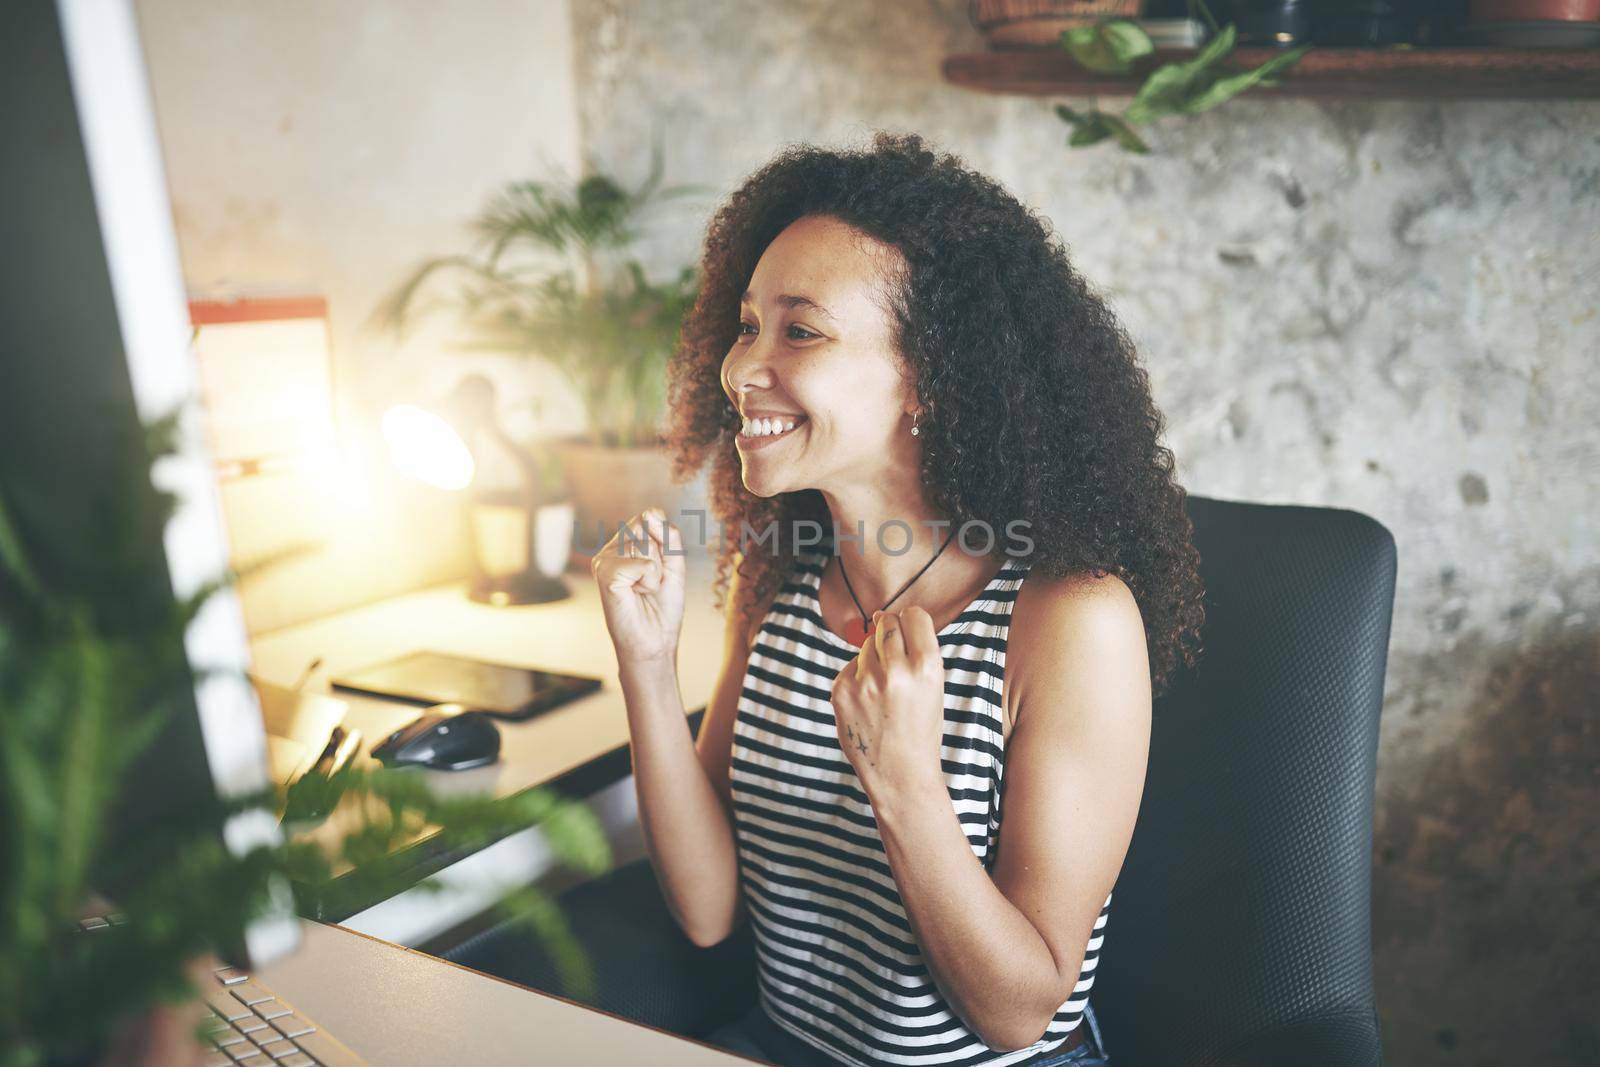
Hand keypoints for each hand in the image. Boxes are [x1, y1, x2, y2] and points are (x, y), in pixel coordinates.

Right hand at [592, 507, 685, 667]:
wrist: (654, 641)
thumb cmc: (662, 607)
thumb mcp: (674, 565)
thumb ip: (668, 536)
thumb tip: (650, 512)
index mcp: (625, 543)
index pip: (651, 517)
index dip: (665, 542)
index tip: (659, 569)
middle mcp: (611, 549)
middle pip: (647, 527)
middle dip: (661, 557)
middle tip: (650, 582)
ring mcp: (605, 560)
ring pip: (645, 545)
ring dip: (656, 572)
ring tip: (644, 590)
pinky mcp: (605, 574)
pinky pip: (643, 564)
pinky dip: (650, 581)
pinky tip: (637, 594)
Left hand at [830, 606, 946, 802]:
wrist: (899, 771)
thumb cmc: (920, 727)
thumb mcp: (934, 687)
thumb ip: (915, 650)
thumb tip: (882, 614)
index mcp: (927, 667)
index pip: (914, 616)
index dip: (910, 621)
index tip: (909, 631)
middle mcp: (896, 671)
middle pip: (887, 624)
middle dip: (890, 635)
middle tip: (895, 662)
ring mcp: (865, 681)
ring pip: (866, 645)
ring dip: (873, 660)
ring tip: (884, 692)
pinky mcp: (841, 690)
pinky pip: (850, 667)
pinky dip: (858, 678)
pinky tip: (869, 703)